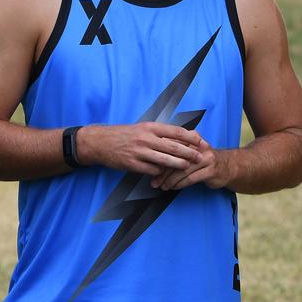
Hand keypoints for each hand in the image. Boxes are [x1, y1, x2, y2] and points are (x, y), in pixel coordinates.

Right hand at [75, 123, 203, 174]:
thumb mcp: (142, 128)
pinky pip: (152, 170)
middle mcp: (146, 138)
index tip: (201, 142)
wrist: (100, 142)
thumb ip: (160, 132)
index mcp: (150, 127)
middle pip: (173, 146)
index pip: (176, 131)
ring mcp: (139, 152)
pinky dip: (160, 172)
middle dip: (189, 153)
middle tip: (200, 157)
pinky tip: (165, 174)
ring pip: (165, 160)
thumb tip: (182, 135)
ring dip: (178, 164)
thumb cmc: (124, 134)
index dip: (190, 137)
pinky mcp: (133, 164)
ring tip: (187, 167)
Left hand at [150, 138, 233, 189]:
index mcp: (191, 138)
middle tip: (154, 182)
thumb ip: (174, 154)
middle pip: (176, 159)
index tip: (150, 170)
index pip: (171, 148)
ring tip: (163, 187)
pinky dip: (181, 184)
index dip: (159, 160)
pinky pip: (191, 178)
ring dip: (170, 181)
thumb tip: (153, 163)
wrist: (227, 166)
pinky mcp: (211, 170)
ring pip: (183, 170)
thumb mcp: (189, 153)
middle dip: (163, 173)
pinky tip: (174, 187)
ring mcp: (206, 158)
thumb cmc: (202, 161)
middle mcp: (199, 146)